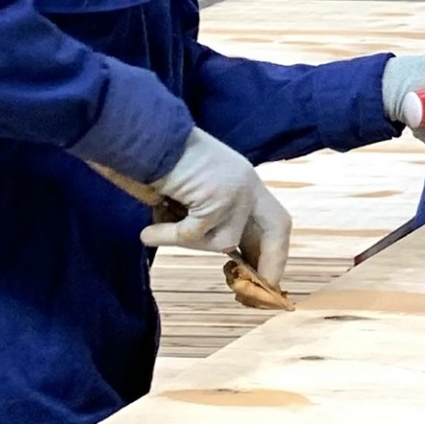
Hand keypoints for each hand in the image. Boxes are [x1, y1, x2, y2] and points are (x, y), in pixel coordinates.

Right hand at [142, 128, 290, 288]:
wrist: (146, 133)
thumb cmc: (159, 162)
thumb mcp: (195, 191)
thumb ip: (210, 217)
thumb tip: (224, 255)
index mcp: (245, 181)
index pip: (274, 220)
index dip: (274, 251)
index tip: (267, 279)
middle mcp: (247, 183)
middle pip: (278, 227)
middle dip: (273, 262)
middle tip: (259, 290)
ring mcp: (235, 189)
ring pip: (223, 240)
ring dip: (190, 242)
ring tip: (158, 228)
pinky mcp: (216, 196)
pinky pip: (193, 234)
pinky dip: (168, 237)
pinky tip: (149, 232)